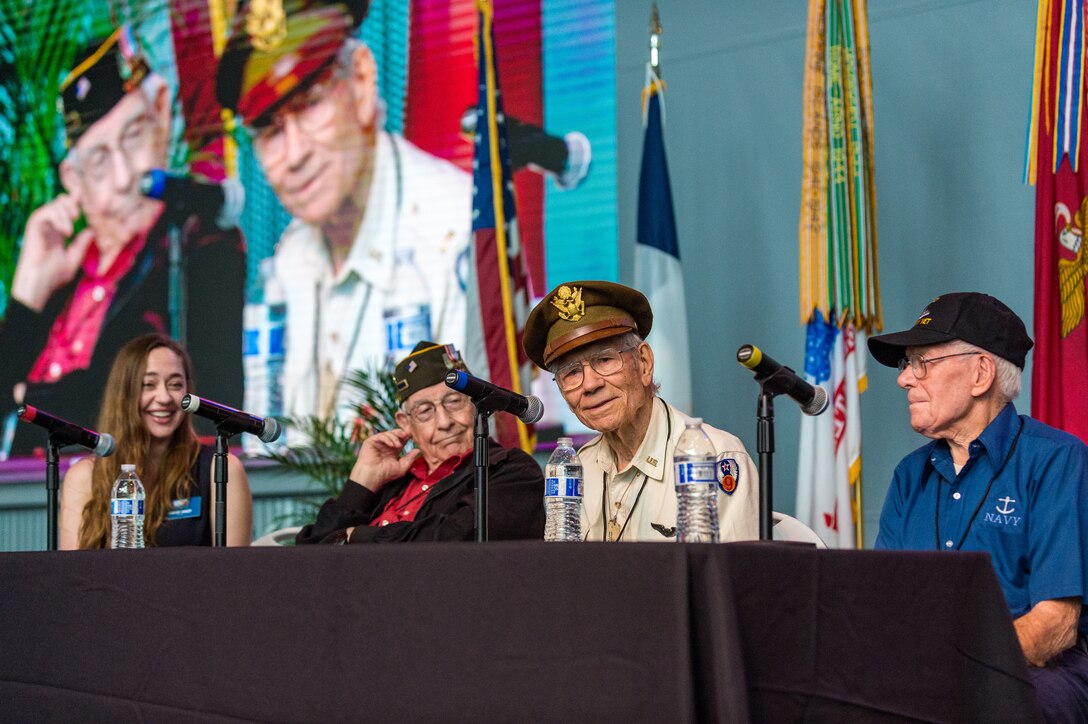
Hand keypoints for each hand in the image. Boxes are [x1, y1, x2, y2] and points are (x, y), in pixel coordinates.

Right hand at [12, 195, 93, 311]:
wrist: (40, 283)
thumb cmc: (54, 275)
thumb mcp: (74, 257)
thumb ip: (82, 243)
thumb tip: (93, 230)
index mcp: (58, 232)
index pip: (67, 210)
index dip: (75, 201)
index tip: (82, 195)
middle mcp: (49, 226)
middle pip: (60, 201)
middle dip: (72, 203)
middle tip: (78, 216)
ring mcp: (41, 225)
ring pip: (55, 204)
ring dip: (66, 213)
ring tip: (70, 232)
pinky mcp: (34, 226)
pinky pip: (46, 212)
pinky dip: (58, 218)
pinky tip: (65, 232)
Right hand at [349, 428, 420, 492]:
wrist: (371, 478)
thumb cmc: (385, 475)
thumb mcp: (401, 467)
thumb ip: (410, 458)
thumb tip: (418, 450)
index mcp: (393, 450)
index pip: (402, 440)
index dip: (408, 436)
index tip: (414, 435)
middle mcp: (386, 445)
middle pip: (396, 434)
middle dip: (403, 433)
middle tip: (408, 434)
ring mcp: (378, 443)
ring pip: (389, 433)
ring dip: (395, 437)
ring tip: (398, 445)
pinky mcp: (371, 442)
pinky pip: (380, 436)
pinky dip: (387, 438)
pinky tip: (392, 445)